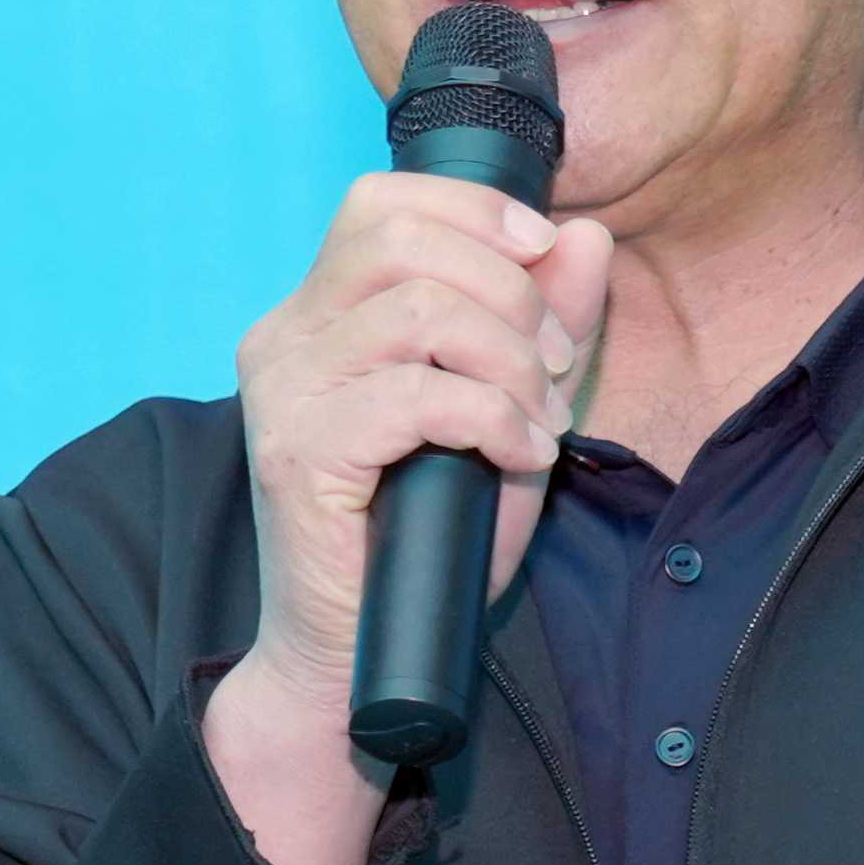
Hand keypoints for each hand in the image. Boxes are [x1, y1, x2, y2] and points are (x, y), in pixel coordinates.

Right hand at [202, 167, 615, 864]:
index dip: (476, 212)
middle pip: (398, 237)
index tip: (545, 261)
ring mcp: (281, 394)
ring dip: (506, 362)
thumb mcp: (507, 415)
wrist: (355, 663)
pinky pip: (414, 393)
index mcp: (318, 315)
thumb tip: (582, 235)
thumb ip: (544, 325)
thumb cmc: (424, 544)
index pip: (382, 201)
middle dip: (507, 291)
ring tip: (534, 424)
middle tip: (549, 368)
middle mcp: (284, 339)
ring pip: (415, 308)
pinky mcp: (296, 453)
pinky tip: (515, 456)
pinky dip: (489, 417)